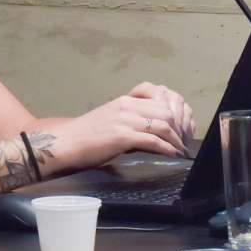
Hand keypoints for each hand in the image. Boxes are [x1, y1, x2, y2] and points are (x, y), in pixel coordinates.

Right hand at [48, 85, 194, 171]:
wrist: (64, 143)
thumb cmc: (86, 135)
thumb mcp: (111, 118)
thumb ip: (131, 118)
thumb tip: (155, 130)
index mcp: (125, 99)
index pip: (161, 95)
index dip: (178, 110)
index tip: (183, 125)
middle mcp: (126, 106)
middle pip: (167, 110)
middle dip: (182, 127)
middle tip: (186, 141)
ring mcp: (124, 120)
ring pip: (163, 125)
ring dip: (177, 140)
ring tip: (181, 150)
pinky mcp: (121, 136)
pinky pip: (153, 141)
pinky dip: (166, 149)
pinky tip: (171, 155)